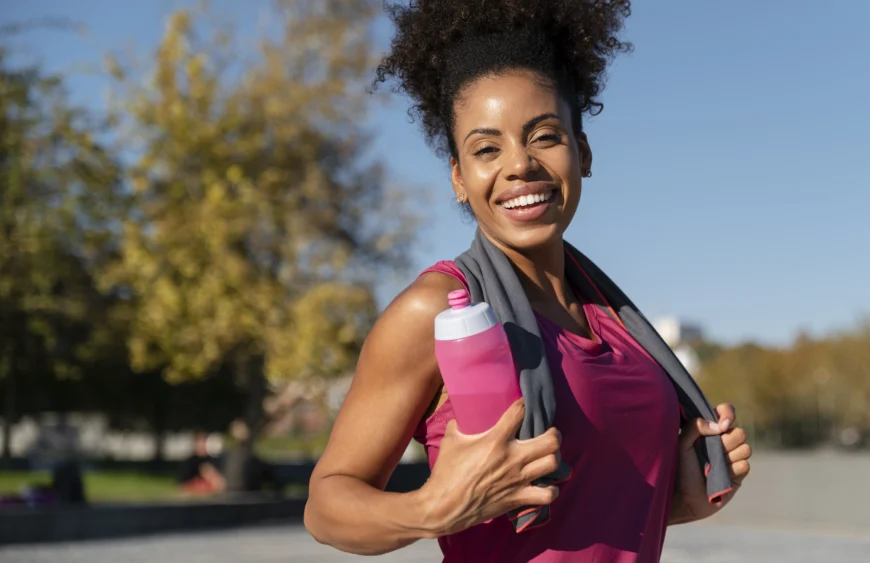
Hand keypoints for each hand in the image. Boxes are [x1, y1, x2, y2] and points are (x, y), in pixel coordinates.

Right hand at [420, 398, 561, 535]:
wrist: (445, 507)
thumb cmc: (446, 472)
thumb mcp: (450, 441)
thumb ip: (459, 425)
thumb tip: (461, 415)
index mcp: (495, 441)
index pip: (519, 413)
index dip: (524, 404)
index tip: (524, 404)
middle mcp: (513, 458)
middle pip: (551, 441)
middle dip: (553, 433)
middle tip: (547, 433)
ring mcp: (518, 480)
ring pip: (553, 464)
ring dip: (554, 458)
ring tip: (547, 456)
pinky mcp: (519, 498)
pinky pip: (547, 494)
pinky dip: (551, 489)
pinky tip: (545, 484)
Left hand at [671, 403, 751, 522]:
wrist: (684, 497)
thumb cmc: (680, 468)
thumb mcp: (681, 444)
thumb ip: (695, 426)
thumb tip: (719, 425)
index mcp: (709, 430)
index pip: (726, 412)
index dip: (727, 415)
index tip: (722, 425)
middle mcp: (722, 441)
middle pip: (739, 433)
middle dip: (727, 442)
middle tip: (712, 452)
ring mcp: (732, 457)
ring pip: (746, 449)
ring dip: (729, 457)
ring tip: (714, 466)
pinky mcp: (738, 474)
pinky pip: (745, 465)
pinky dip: (733, 470)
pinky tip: (721, 476)